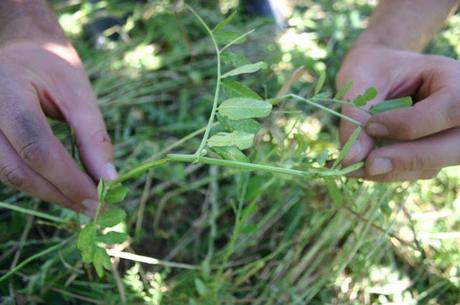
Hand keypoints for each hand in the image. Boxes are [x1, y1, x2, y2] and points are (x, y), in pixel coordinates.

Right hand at [0, 41, 114, 214]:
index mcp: (6, 92)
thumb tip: (110, 179)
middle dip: (61, 194)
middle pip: (19, 170)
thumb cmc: (50, 67)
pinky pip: (5, 171)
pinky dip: (36, 184)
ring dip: (49, 194)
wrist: (19, 50)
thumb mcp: (77, 92)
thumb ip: (93, 136)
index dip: (69, 180)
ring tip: (83, 202)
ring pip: (9, 177)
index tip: (100, 200)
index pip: (37, 147)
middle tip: (96, 210)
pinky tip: (61, 188)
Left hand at [337, 45, 459, 180]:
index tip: (371, 127)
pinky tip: (363, 166)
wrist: (378, 70)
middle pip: (455, 145)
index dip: (411, 124)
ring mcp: (451, 135)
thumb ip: (355, 115)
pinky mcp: (434, 154)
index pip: (449, 107)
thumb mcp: (360, 80)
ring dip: (394, 170)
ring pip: (435, 165)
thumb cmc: (371, 68)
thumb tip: (351, 158)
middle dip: (409, 158)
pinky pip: (418, 171)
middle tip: (369, 164)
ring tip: (355, 166)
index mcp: (453, 77)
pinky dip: (390, 172)